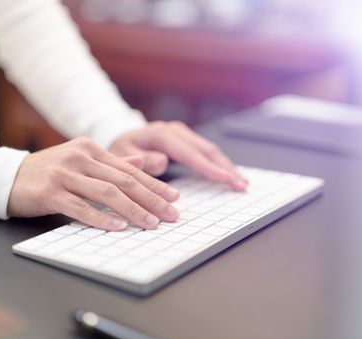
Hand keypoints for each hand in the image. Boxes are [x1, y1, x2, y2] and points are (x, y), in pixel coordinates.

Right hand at [7, 137, 179, 230]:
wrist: (6, 177)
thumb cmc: (46, 172)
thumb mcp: (79, 161)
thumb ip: (110, 164)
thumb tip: (143, 164)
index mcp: (90, 149)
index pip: (130, 169)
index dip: (154, 184)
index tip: (174, 197)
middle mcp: (80, 157)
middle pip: (124, 181)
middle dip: (152, 199)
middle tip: (172, 214)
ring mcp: (64, 174)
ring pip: (107, 194)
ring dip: (133, 211)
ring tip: (152, 224)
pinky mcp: (50, 192)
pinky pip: (81, 208)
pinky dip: (102, 219)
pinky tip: (118, 228)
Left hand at [109, 121, 247, 189]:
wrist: (119, 138)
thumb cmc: (120, 150)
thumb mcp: (120, 157)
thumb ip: (137, 161)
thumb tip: (160, 162)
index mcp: (160, 134)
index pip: (188, 152)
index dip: (207, 166)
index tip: (224, 178)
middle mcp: (174, 130)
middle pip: (205, 149)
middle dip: (225, 167)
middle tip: (241, 185)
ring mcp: (182, 134)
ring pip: (210, 149)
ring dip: (227, 166)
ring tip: (241, 183)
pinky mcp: (186, 140)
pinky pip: (206, 152)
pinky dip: (220, 164)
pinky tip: (230, 175)